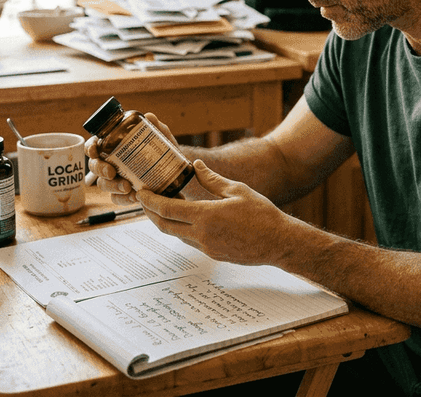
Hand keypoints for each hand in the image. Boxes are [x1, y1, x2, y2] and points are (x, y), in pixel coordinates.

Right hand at [85, 112, 210, 205]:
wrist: (177, 173)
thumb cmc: (163, 151)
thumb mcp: (162, 138)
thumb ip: (156, 127)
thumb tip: (150, 117)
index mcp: (114, 146)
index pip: (95, 146)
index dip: (91, 148)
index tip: (95, 151)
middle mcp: (111, 163)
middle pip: (95, 166)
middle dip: (100, 169)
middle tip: (112, 172)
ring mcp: (116, 180)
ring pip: (104, 184)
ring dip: (113, 186)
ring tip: (128, 187)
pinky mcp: (124, 194)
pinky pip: (118, 199)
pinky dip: (124, 199)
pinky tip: (134, 197)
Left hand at [137, 159, 297, 264]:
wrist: (279, 243)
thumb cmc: (262, 214)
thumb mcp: (238, 190)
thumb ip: (212, 180)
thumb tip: (196, 166)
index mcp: (206, 215)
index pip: (167, 209)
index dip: (150, 201)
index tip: (141, 192)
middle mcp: (202, 234)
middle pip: (164, 225)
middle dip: (150, 213)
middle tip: (143, 200)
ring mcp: (207, 247)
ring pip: (176, 234)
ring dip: (166, 221)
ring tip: (163, 207)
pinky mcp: (213, 255)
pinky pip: (190, 241)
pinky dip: (182, 229)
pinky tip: (186, 219)